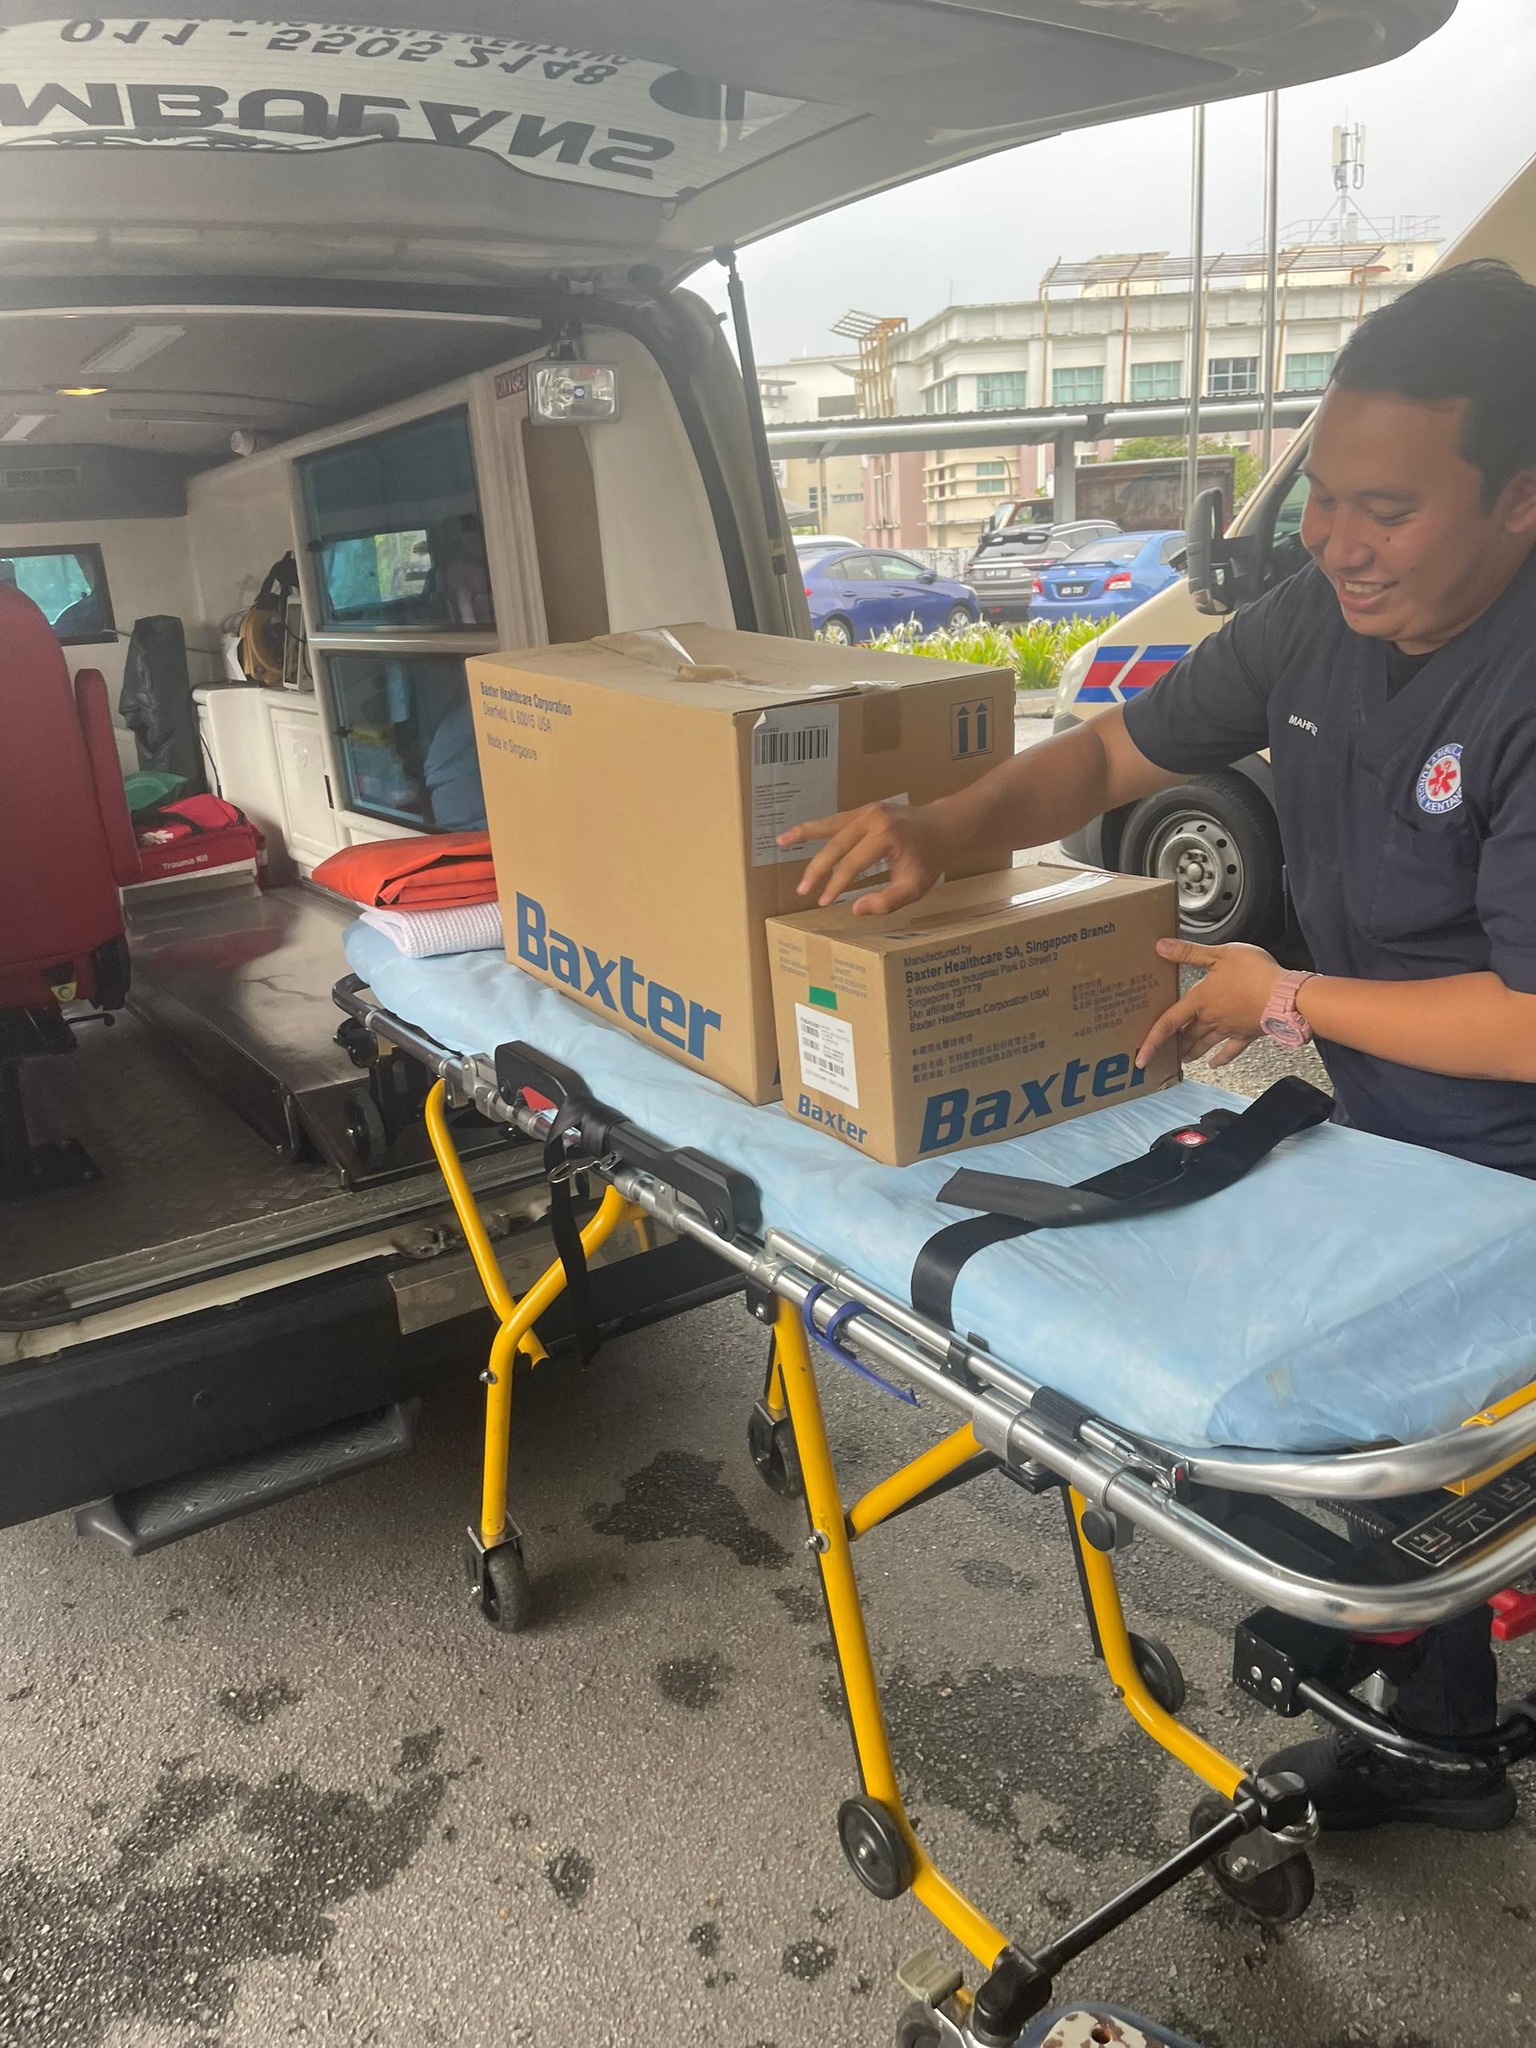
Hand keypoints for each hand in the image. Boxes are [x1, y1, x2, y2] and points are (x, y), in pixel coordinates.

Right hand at [777, 799, 955, 913]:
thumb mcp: (915, 887)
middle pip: (836, 845)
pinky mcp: (864, 810)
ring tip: (781, 842)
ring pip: (829, 825)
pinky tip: (796, 833)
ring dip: (804, 834)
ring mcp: (867, 810)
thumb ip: (888, 901)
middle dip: (817, 869)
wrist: (944, 827)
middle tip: (802, 890)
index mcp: (886, 837)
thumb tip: (855, 909)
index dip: (835, 885)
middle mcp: (873, 819)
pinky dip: (815, 827)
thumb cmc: (930, 859)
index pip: (851, 864)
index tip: (823, 902)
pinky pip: (836, 820)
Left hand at [1136, 937, 1283, 1071]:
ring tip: (1183, 1059)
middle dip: (1173, 1046)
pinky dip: (1222, 1058)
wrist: (1286, 996)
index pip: (1168, 1023)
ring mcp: (1229, 1029)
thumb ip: (1189, 952)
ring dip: (1192, 1052)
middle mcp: (1211, 1019)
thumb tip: (1161, 946)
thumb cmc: (1255, 973)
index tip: (1141, 1058)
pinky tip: (1215, 1063)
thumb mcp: (1219, 955)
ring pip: (1204, 1044)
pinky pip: (1231, 1050)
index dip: (1152, 1041)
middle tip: (1161, 1055)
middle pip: (1186, 1036)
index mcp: (1200, 1001)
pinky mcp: (1247, 1033)